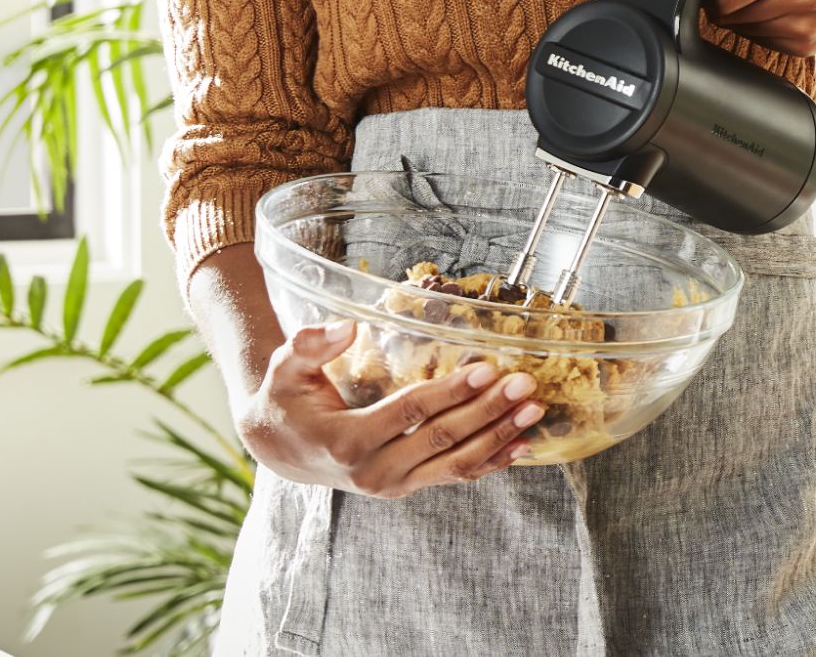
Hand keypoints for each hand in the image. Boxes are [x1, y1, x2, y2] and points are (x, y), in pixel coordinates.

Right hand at [238, 322, 543, 498]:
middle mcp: (373, 472)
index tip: (486, 369)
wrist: (282, 448)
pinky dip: (492, 462)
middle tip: (524, 384)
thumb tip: (346, 327)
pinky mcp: (408, 487)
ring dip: (499, 436)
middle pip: (442, 439)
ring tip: (534, 411)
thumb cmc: (287, 400)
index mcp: (346, 440)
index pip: (409, 413)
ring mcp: (394, 485)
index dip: (449, 391)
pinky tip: (522, 444)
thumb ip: (309, 345)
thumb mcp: (286, 368)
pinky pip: (456, 476)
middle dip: (487, 411)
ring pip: (456, 463)